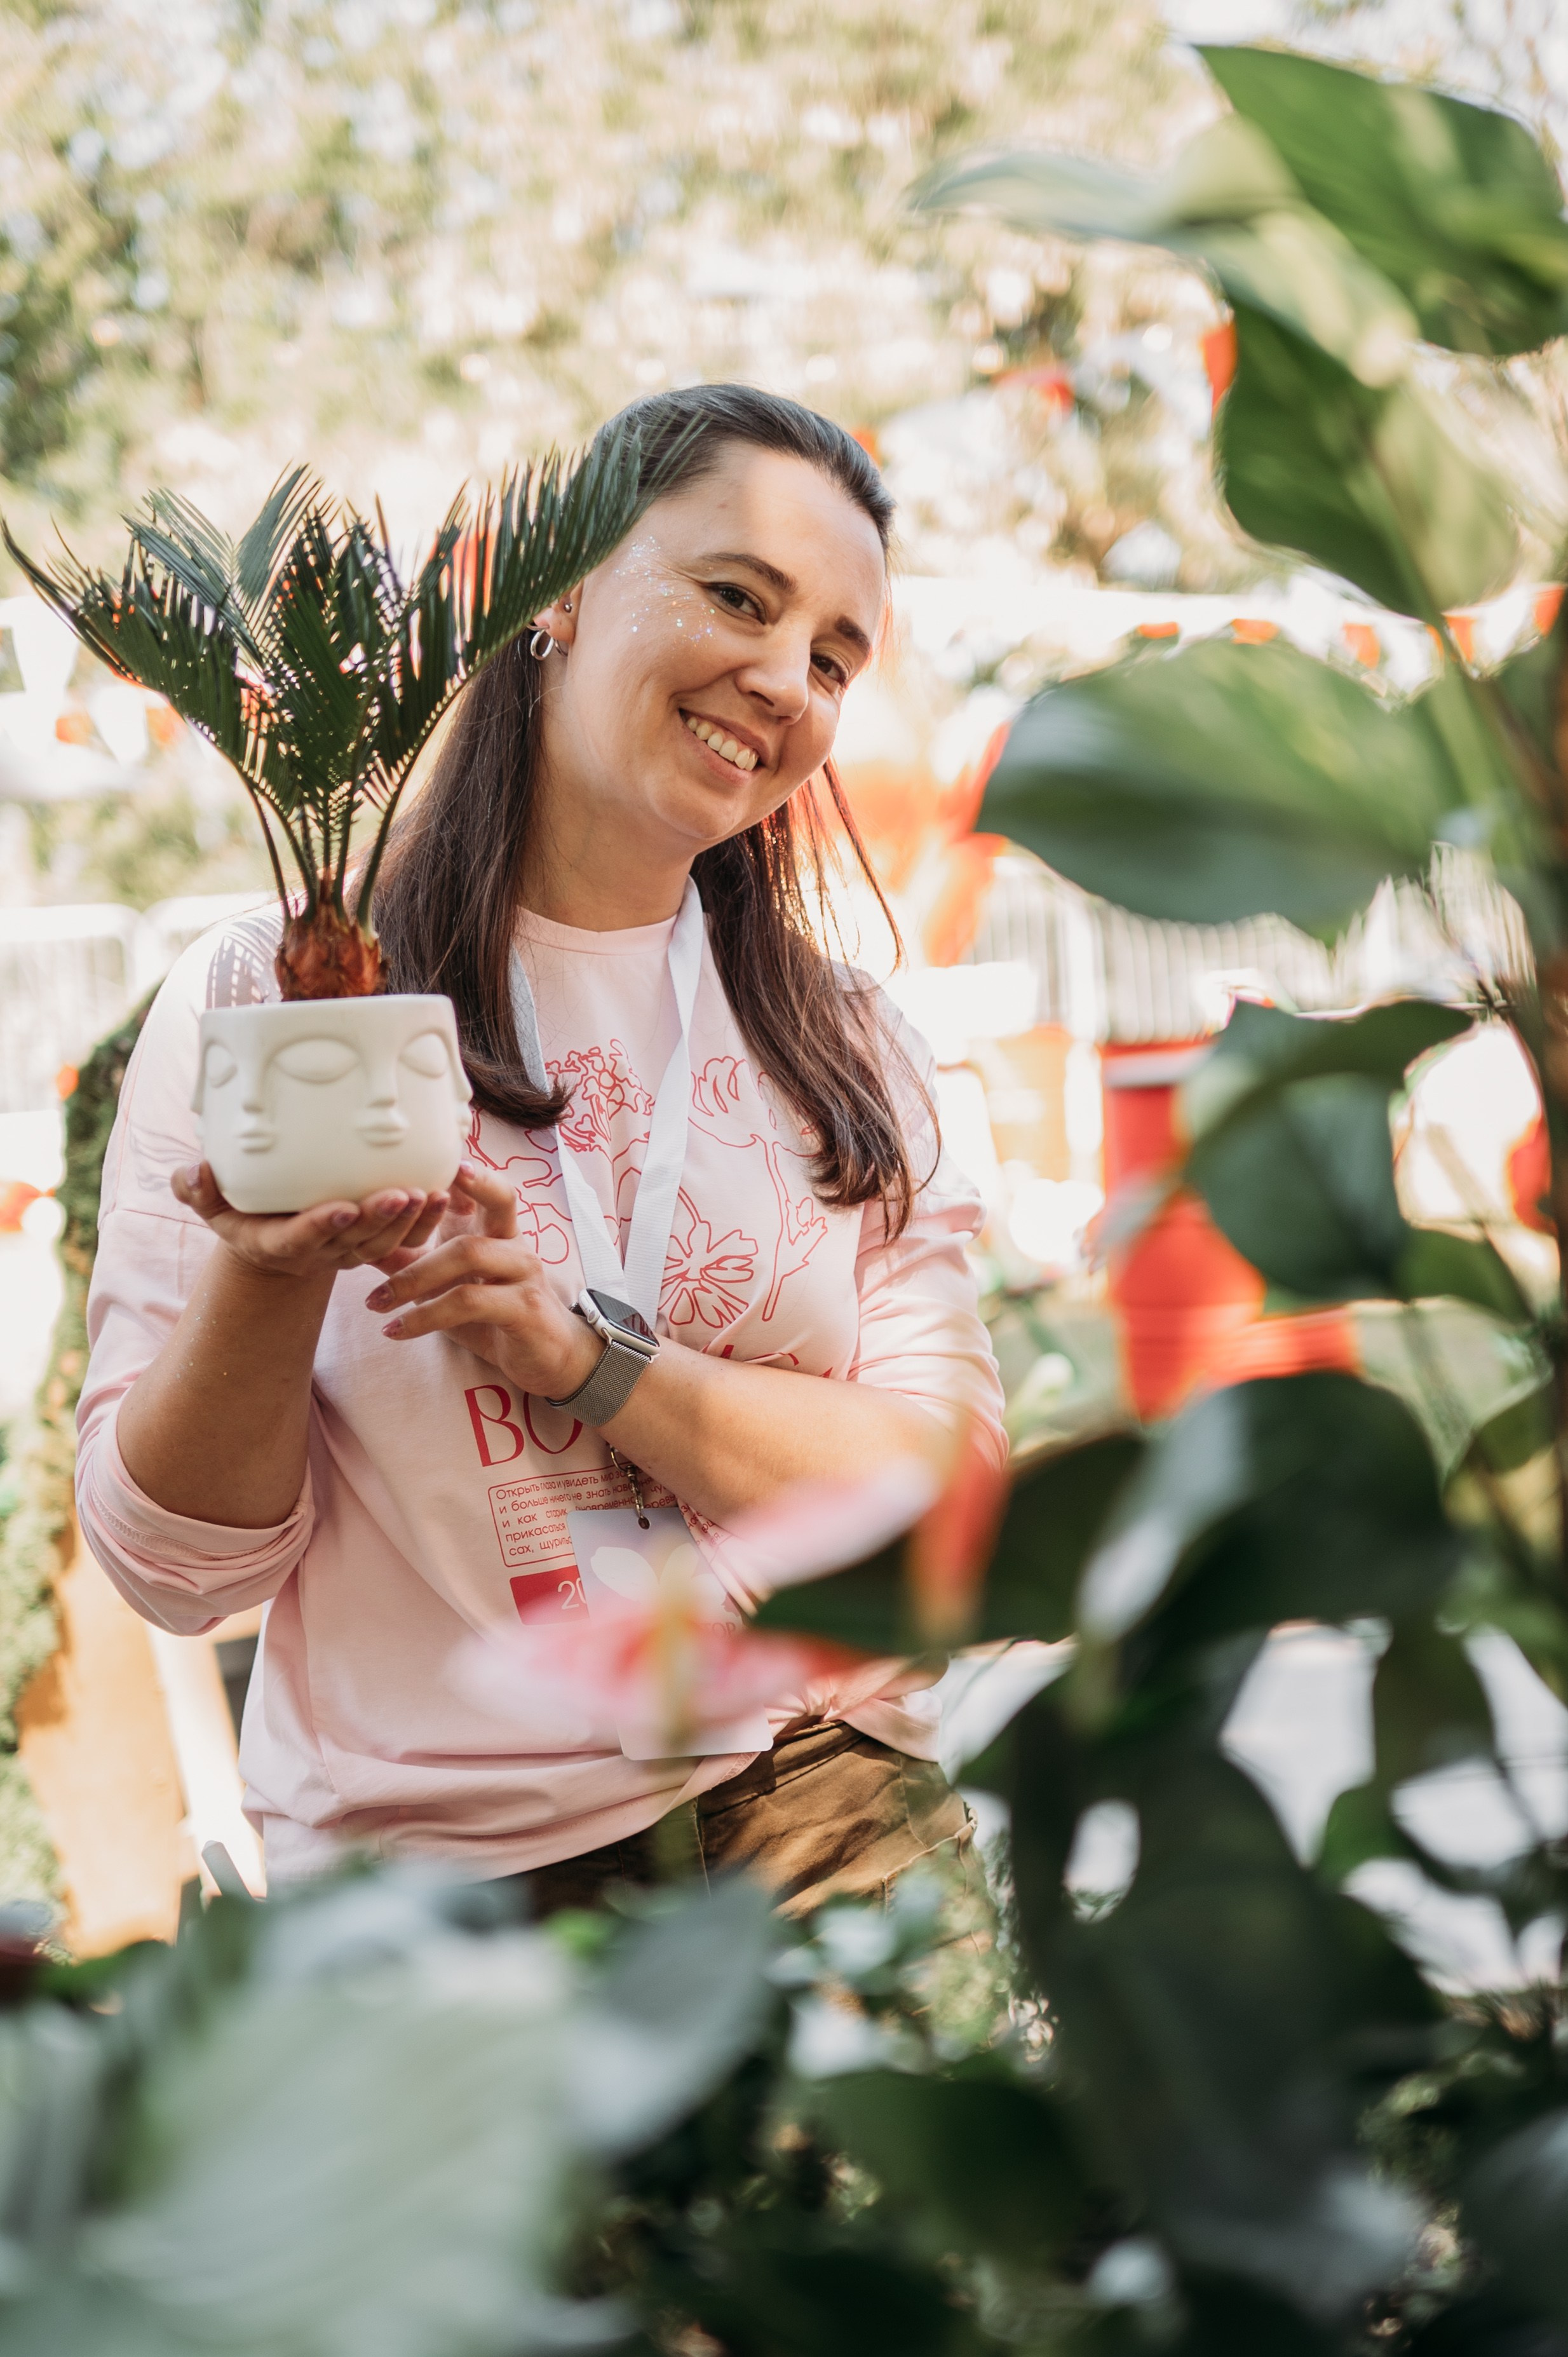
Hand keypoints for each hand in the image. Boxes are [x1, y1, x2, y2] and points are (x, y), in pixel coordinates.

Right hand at [172, 1162, 450, 1283]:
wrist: (270, 1237)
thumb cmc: (238, 1212)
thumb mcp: (209, 1205)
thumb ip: (197, 1189)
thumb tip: (192, 1172)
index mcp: (278, 1242)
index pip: (300, 1239)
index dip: (321, 1226)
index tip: (342, 1208)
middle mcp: (319, 1252)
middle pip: (354, 1243)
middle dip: (378, 1221)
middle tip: (402, 1194)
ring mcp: (350, 1251)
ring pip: (386, 1245)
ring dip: (411, 1224)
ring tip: (430, 1195)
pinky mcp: (374, 1243)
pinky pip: (406, 1241)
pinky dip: (428, 1223)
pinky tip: (447, 1195)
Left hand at [364, 1162, 602, 1398]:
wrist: (546, 1357)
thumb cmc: (492, 1314)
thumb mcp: (447, 1284)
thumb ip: (410, 1261)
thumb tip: (357, 1244)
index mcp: (496, 1228)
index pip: (480, 1182)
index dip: (455, 1168)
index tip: (413, 1159)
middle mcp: (514, 1241)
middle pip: (487, 1202)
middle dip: (423, 1216)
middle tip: (372, 1230)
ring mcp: (524, 1271)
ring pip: (469, 1252)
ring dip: (414, 1277)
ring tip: (375, 1301)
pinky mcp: (525, 1307)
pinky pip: (469, 1302)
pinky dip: (426, 1316)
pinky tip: (396, 1330)